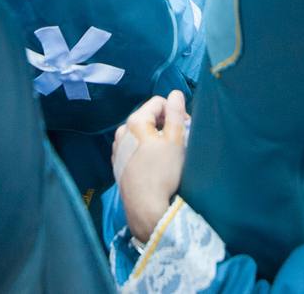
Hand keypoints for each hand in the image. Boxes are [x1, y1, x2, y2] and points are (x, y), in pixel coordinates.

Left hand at [114, 90, 189, 241]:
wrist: (146, 208)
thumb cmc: (163, 174)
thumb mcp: (175, 141)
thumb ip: (176, 114)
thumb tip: (175, 94)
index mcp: (135, 122)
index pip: (158, 102)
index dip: (175, 112)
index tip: (185, 128)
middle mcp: (122, 132)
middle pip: (148, 117)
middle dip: (165, 125)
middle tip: (178, 141)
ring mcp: (117, 149)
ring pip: (141, 133)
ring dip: (155, 137)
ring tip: (167, 154)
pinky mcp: (118, 164)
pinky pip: (134, 147)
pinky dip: (145, 149)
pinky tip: (154, 164)